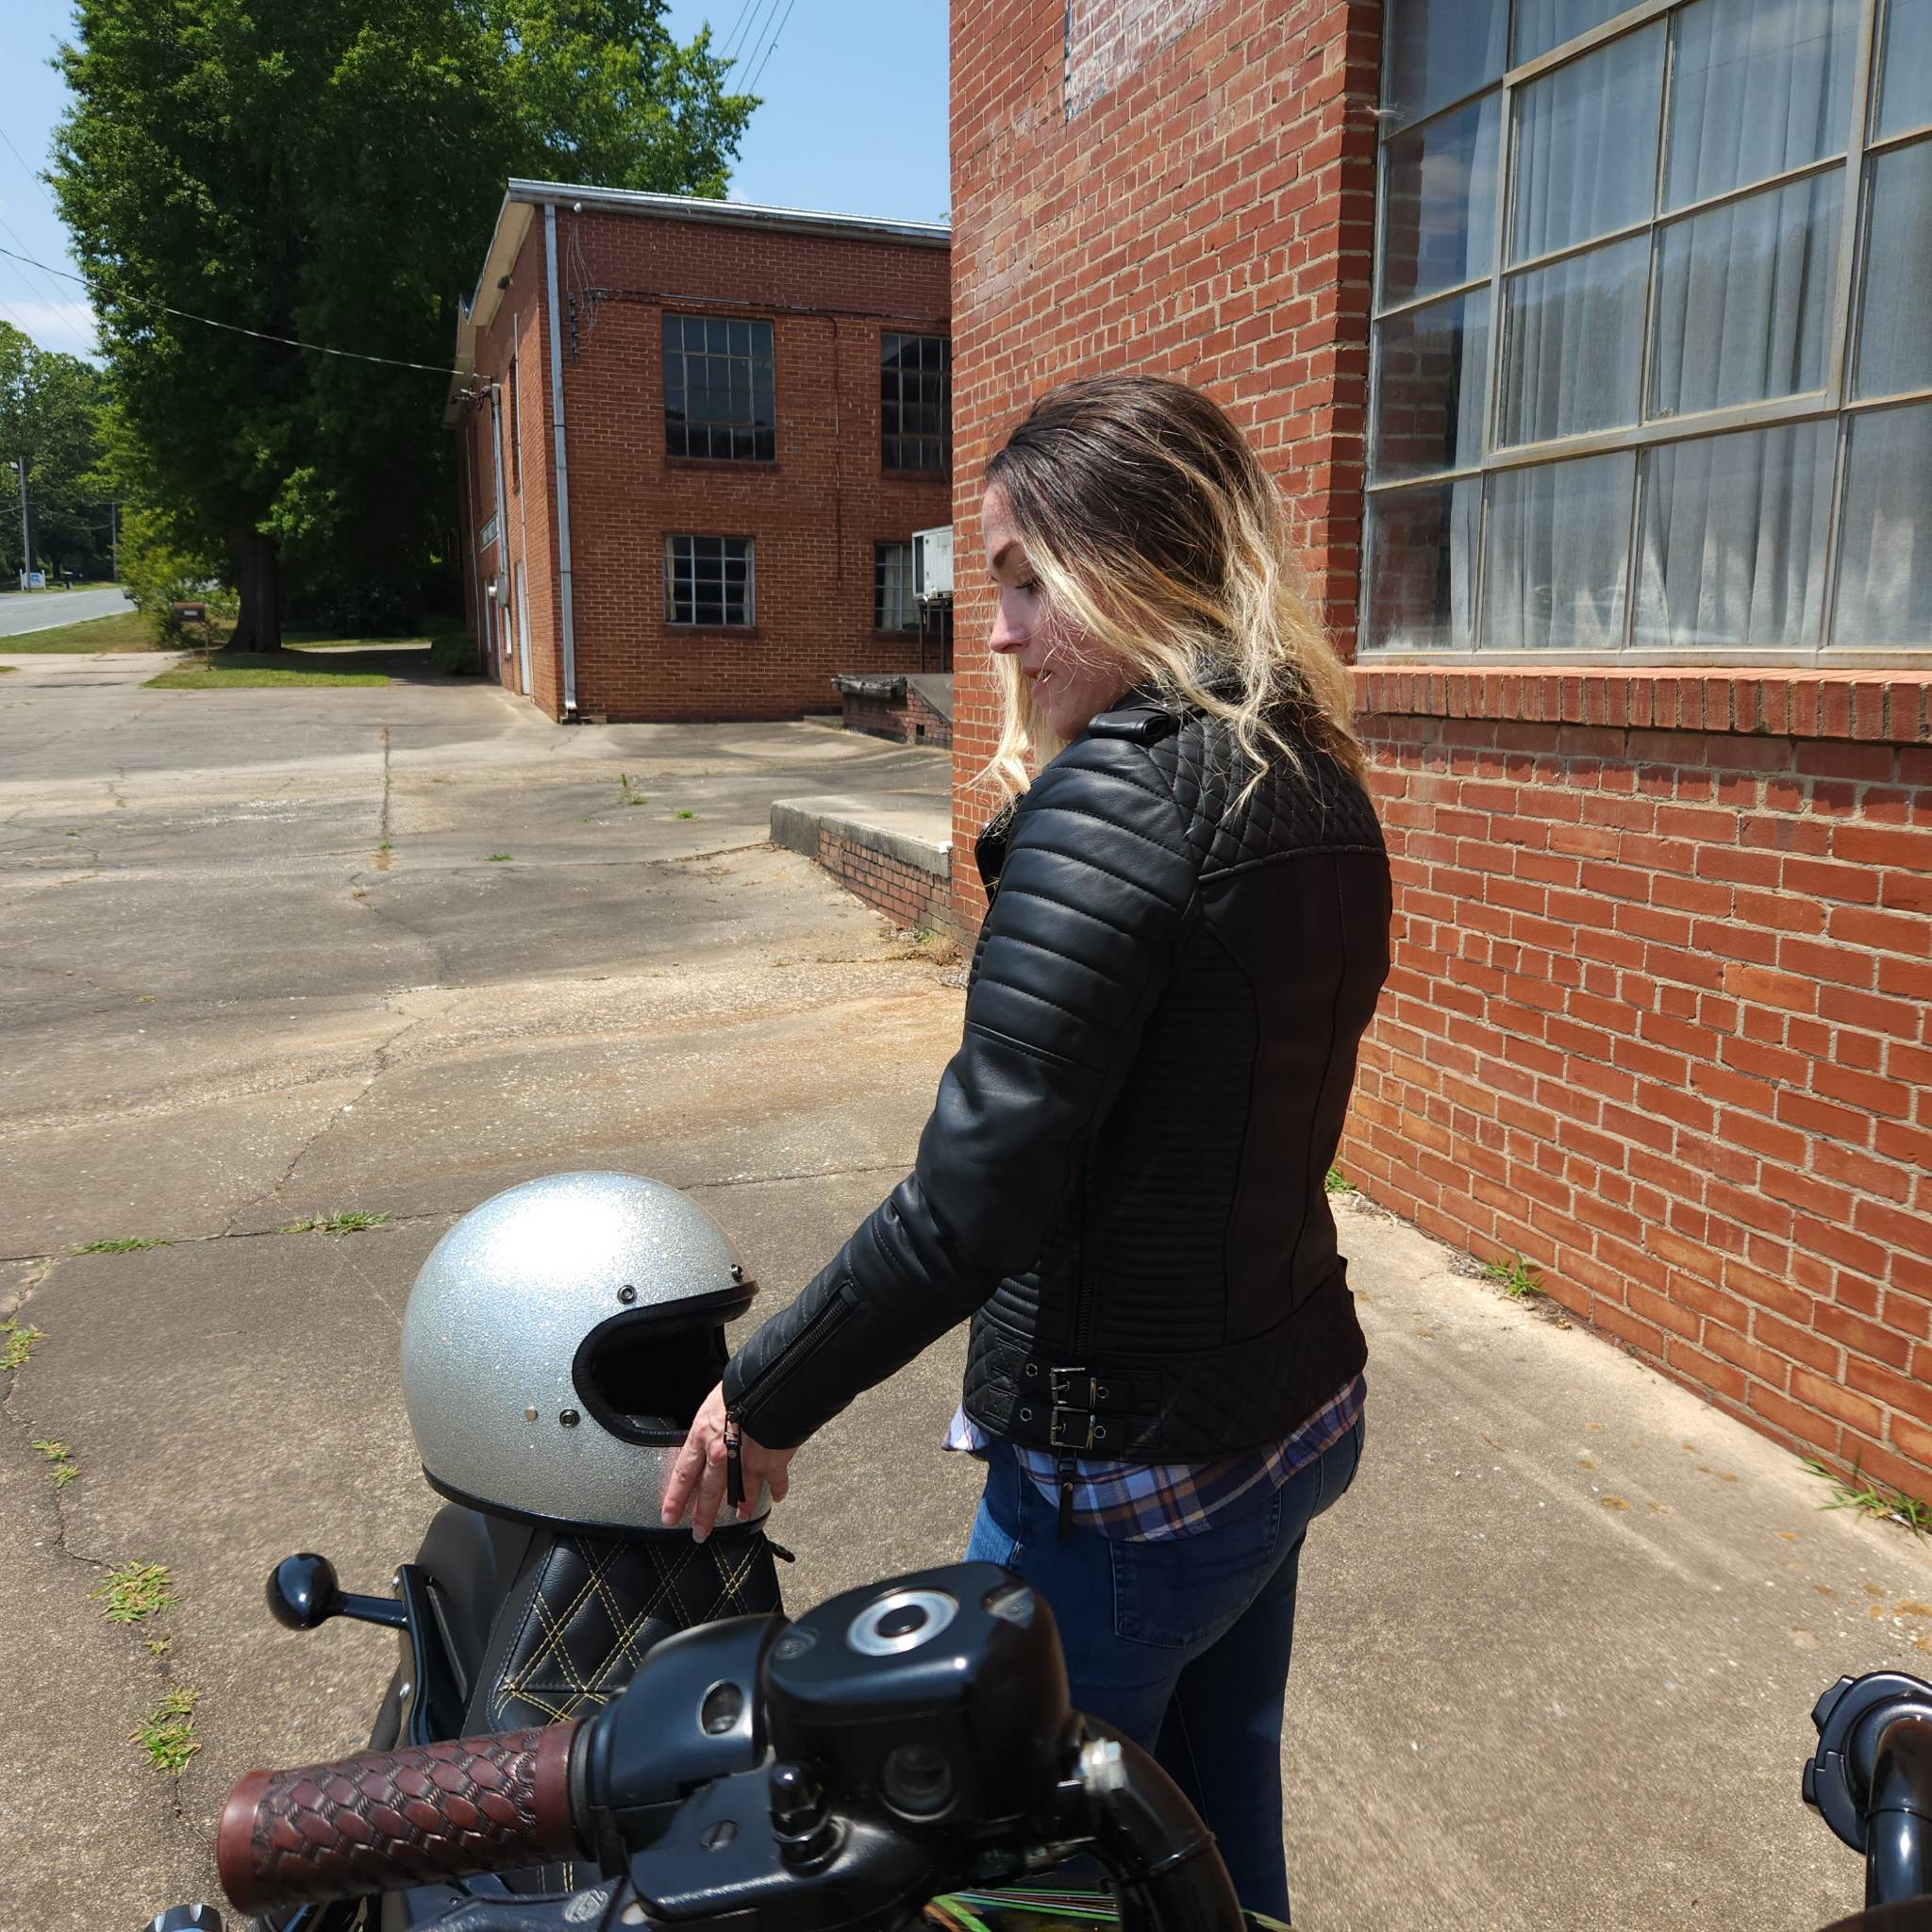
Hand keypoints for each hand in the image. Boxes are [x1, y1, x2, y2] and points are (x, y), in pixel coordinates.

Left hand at [661, 1381, 797, 1541]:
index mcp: (702, 1436)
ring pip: (741, 1493)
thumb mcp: (713, 1403)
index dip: (674, 1499)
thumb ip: (709, 1425)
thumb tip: (708, 1431)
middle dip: (703, 1515)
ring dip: (741, 1506)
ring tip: (740, 1517)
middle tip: (699, 1532)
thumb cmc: (741, 1386)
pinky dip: (777, 1490)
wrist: (770, 1383)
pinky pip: (775, 1481)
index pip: (682, 1474)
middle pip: (709, 1492)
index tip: (669, 1516)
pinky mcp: (772, 1461)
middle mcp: (721, 1454)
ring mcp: (747, 1461)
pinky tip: (777, 1497)